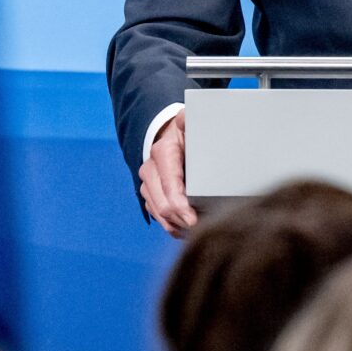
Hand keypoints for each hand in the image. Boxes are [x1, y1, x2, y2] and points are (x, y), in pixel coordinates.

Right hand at [138, 113, 197, 236]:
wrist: (172, 134)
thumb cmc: (188, 132)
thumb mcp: (191, 122)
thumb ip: (188, 119)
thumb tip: (184, 118)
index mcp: (163, 153)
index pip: (170, 187)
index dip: (181, 207)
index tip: (195, 220)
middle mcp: (150, 169)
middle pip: (163, 205)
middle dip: (182, 220)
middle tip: (203, 230)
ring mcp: (148, 183)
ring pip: (159, 214)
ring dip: (177, 226)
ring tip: (198, 232)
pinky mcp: (149, 194)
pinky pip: (157, 215)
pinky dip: (172, 225)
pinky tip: (186, 230)